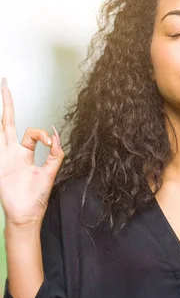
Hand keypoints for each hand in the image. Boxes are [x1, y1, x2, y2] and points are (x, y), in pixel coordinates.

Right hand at [0, 78, 63, 227]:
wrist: (26, 214)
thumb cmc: (36, 197)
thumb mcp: (51, 172)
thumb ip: (56, 153)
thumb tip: (56, 134)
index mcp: (25, 153)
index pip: (32, 133)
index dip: (42, 134)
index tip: (51, 143)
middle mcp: (12, 151)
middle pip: (7, 122)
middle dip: (6, 103)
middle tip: (5, 82)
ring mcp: (3, 156)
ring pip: (1, 127)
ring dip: (3, 110)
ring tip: (3, 86)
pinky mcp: (1, 163)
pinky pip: (0, 144)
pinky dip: (0, 131)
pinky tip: (2, 124)